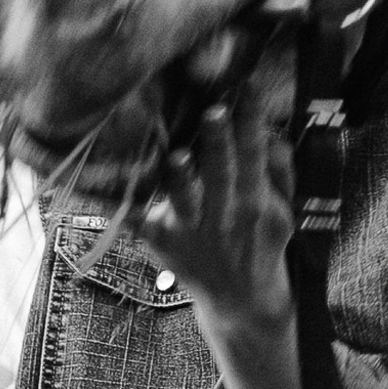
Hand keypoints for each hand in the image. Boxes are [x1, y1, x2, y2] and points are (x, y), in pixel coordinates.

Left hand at [138, 89, 293, 341]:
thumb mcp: (283, 211)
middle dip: (218, 145)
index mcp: (256, 202)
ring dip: (182, 180)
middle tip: (214, 112)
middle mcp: (225, 215)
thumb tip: (274, 129)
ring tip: (179, 158)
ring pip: (186, 201)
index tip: (247, 88)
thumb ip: (280, 171)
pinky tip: (104, 191)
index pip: (256, 156)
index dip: (252, 122)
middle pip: (222, 175)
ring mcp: (191, 230)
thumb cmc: (258, 242)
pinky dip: (119, 208)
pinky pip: (137, 221)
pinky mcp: (162, 241)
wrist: (240, 300)